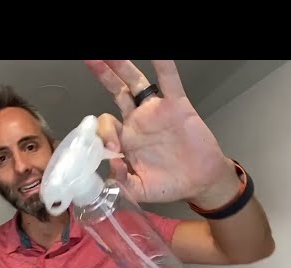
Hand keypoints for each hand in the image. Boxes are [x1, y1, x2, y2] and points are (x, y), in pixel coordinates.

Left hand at [84, 60, 240, 207]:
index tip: (113, 151)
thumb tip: (113, 168)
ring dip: (121, 66)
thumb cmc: (169, 185)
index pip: (105, 126)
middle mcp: (137, 121)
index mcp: (125, 140)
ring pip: (134, 82)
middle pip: (115, 91)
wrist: (200, 182)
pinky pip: (169, 81)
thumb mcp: (139, 190)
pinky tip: (157, 55)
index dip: (104, 134)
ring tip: (107, 55)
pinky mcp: (176, 106)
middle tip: (89, 58)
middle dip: (102, 75)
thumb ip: (123, 182)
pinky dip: (163, 65)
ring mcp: (155, 111)